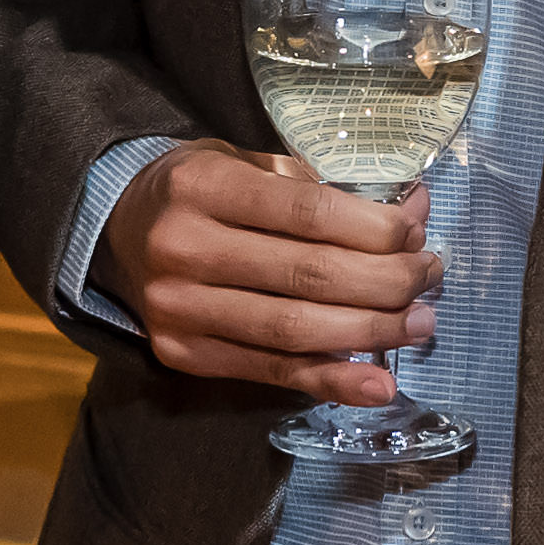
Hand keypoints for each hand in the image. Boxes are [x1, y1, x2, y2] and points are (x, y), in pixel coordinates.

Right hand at [93, 142, 433, 403]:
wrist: (113, 233)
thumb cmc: (196, 192)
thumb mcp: (242, 162)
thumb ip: (318, 188)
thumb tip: (412, 212)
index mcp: (202, 186)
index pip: (307, 213)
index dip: (373, 229)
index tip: (416, 234)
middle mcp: (184, 248)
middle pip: (308, 275)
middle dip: (385, 281)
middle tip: (430, 277)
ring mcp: (179, 309)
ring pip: (294, 330)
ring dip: (371, 333)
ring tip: (419, 324)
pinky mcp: (184, 355)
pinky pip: (271, 373)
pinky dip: (331, 382)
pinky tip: (378, 383)